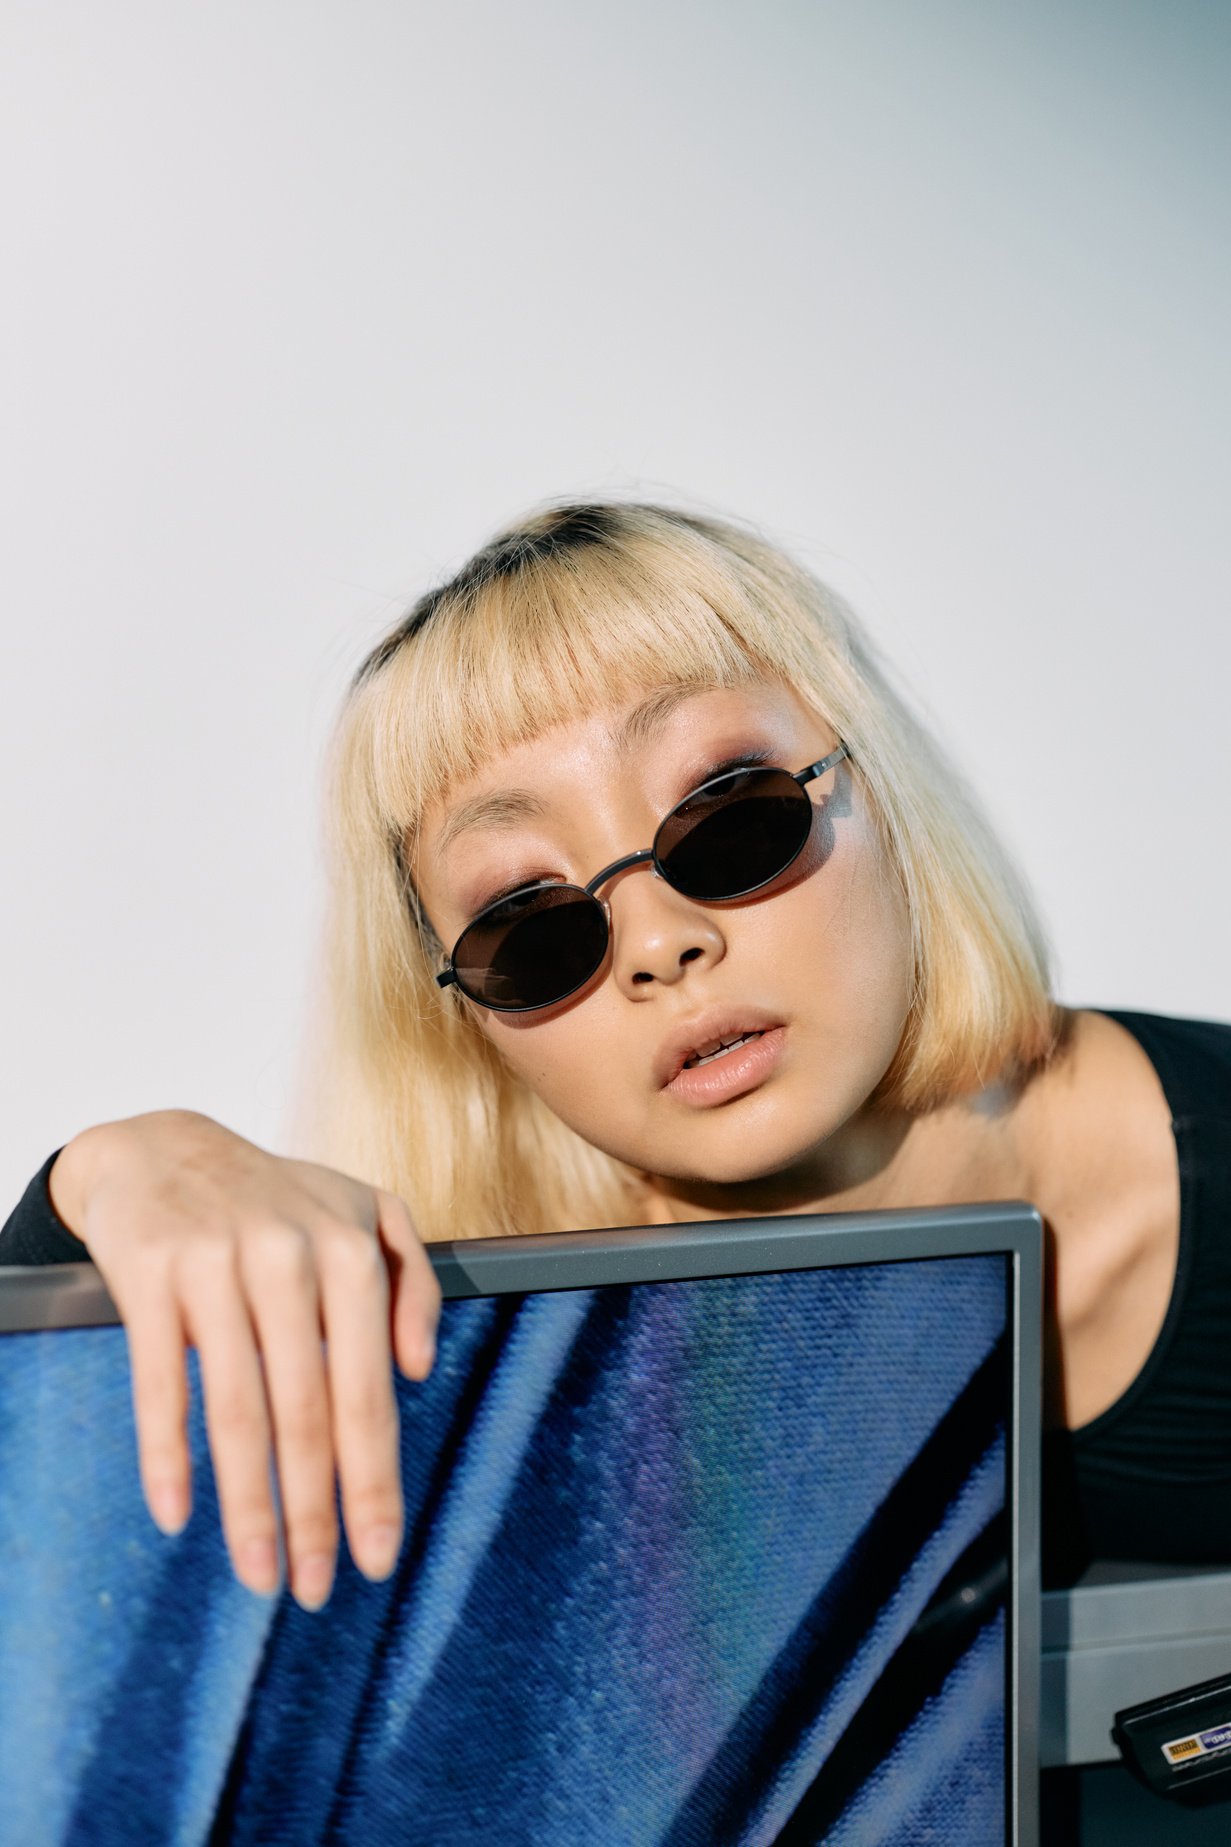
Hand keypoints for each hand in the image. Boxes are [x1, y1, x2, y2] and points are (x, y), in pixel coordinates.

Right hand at [50, 1109, 441, 1610]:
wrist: (163, 1145)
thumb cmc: (278, 1197)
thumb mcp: (364, 1213)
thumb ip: (413, 1280)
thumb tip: (418, 1369)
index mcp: (349, 1250)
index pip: (367, 1391)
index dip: (373, 1482)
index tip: (376, 1558)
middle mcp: (287, 1256)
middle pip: (305, 1414)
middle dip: (314, 1513)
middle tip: (312, 1589)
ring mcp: (215, 1264)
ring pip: (236, 1410)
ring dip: (248, 1505)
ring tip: (259, 1574)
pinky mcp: (150, 1274)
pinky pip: (160, 1382)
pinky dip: (167, 1454)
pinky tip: (177, 1515)